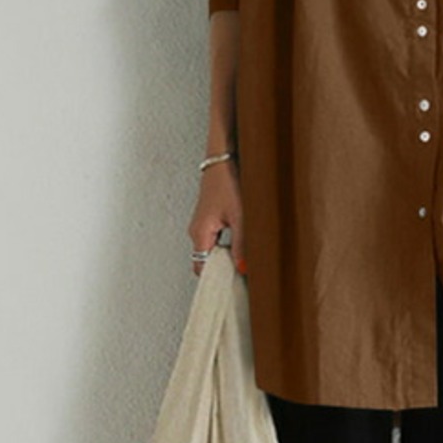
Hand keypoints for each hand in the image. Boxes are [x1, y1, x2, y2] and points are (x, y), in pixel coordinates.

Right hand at [189, 159, 246, 276]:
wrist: (224, 156)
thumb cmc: (229, 181)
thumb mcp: (240, 216)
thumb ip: (242, 244)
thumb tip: (243, 268)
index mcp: (200, 233)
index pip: (201, 269)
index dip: (216, 279)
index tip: (233, 285)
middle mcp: (197, 230)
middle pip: (206, 261)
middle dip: (223, 270)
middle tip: (242, 275)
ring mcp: (203, 223)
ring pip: (212, 250)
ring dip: (227, 257)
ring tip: (245, 260)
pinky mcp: (210, 217)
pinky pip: (215, 240)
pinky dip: (227, 246)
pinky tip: (243, 243)